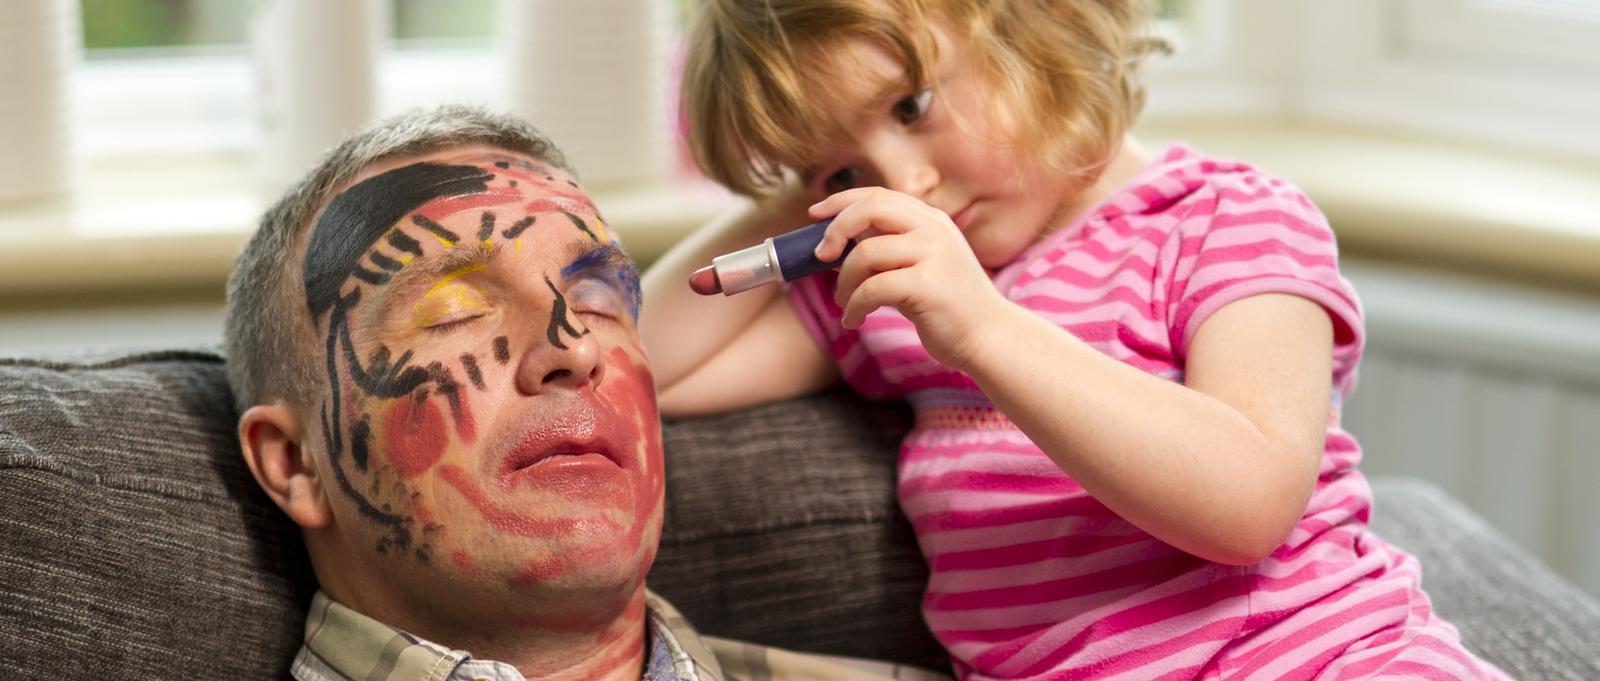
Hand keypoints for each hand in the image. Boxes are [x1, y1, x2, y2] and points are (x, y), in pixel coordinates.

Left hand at [809, 187, 1009, 369]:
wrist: (988, 337)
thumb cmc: (946, 307)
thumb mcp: (917, 268)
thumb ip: (885, 253)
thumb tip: (833, 248)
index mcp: (931, 221)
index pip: (878, 195)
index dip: (841, 201)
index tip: (814, 215)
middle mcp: (934, 229)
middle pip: (870, 208)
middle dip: (836, 229)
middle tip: (820, 256)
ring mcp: (934, 254)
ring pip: (866, 252)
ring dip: (844, 280)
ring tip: (844, 302)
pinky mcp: (928, 284)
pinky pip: (872, 288)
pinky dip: (854, 306)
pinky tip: (854, 320)